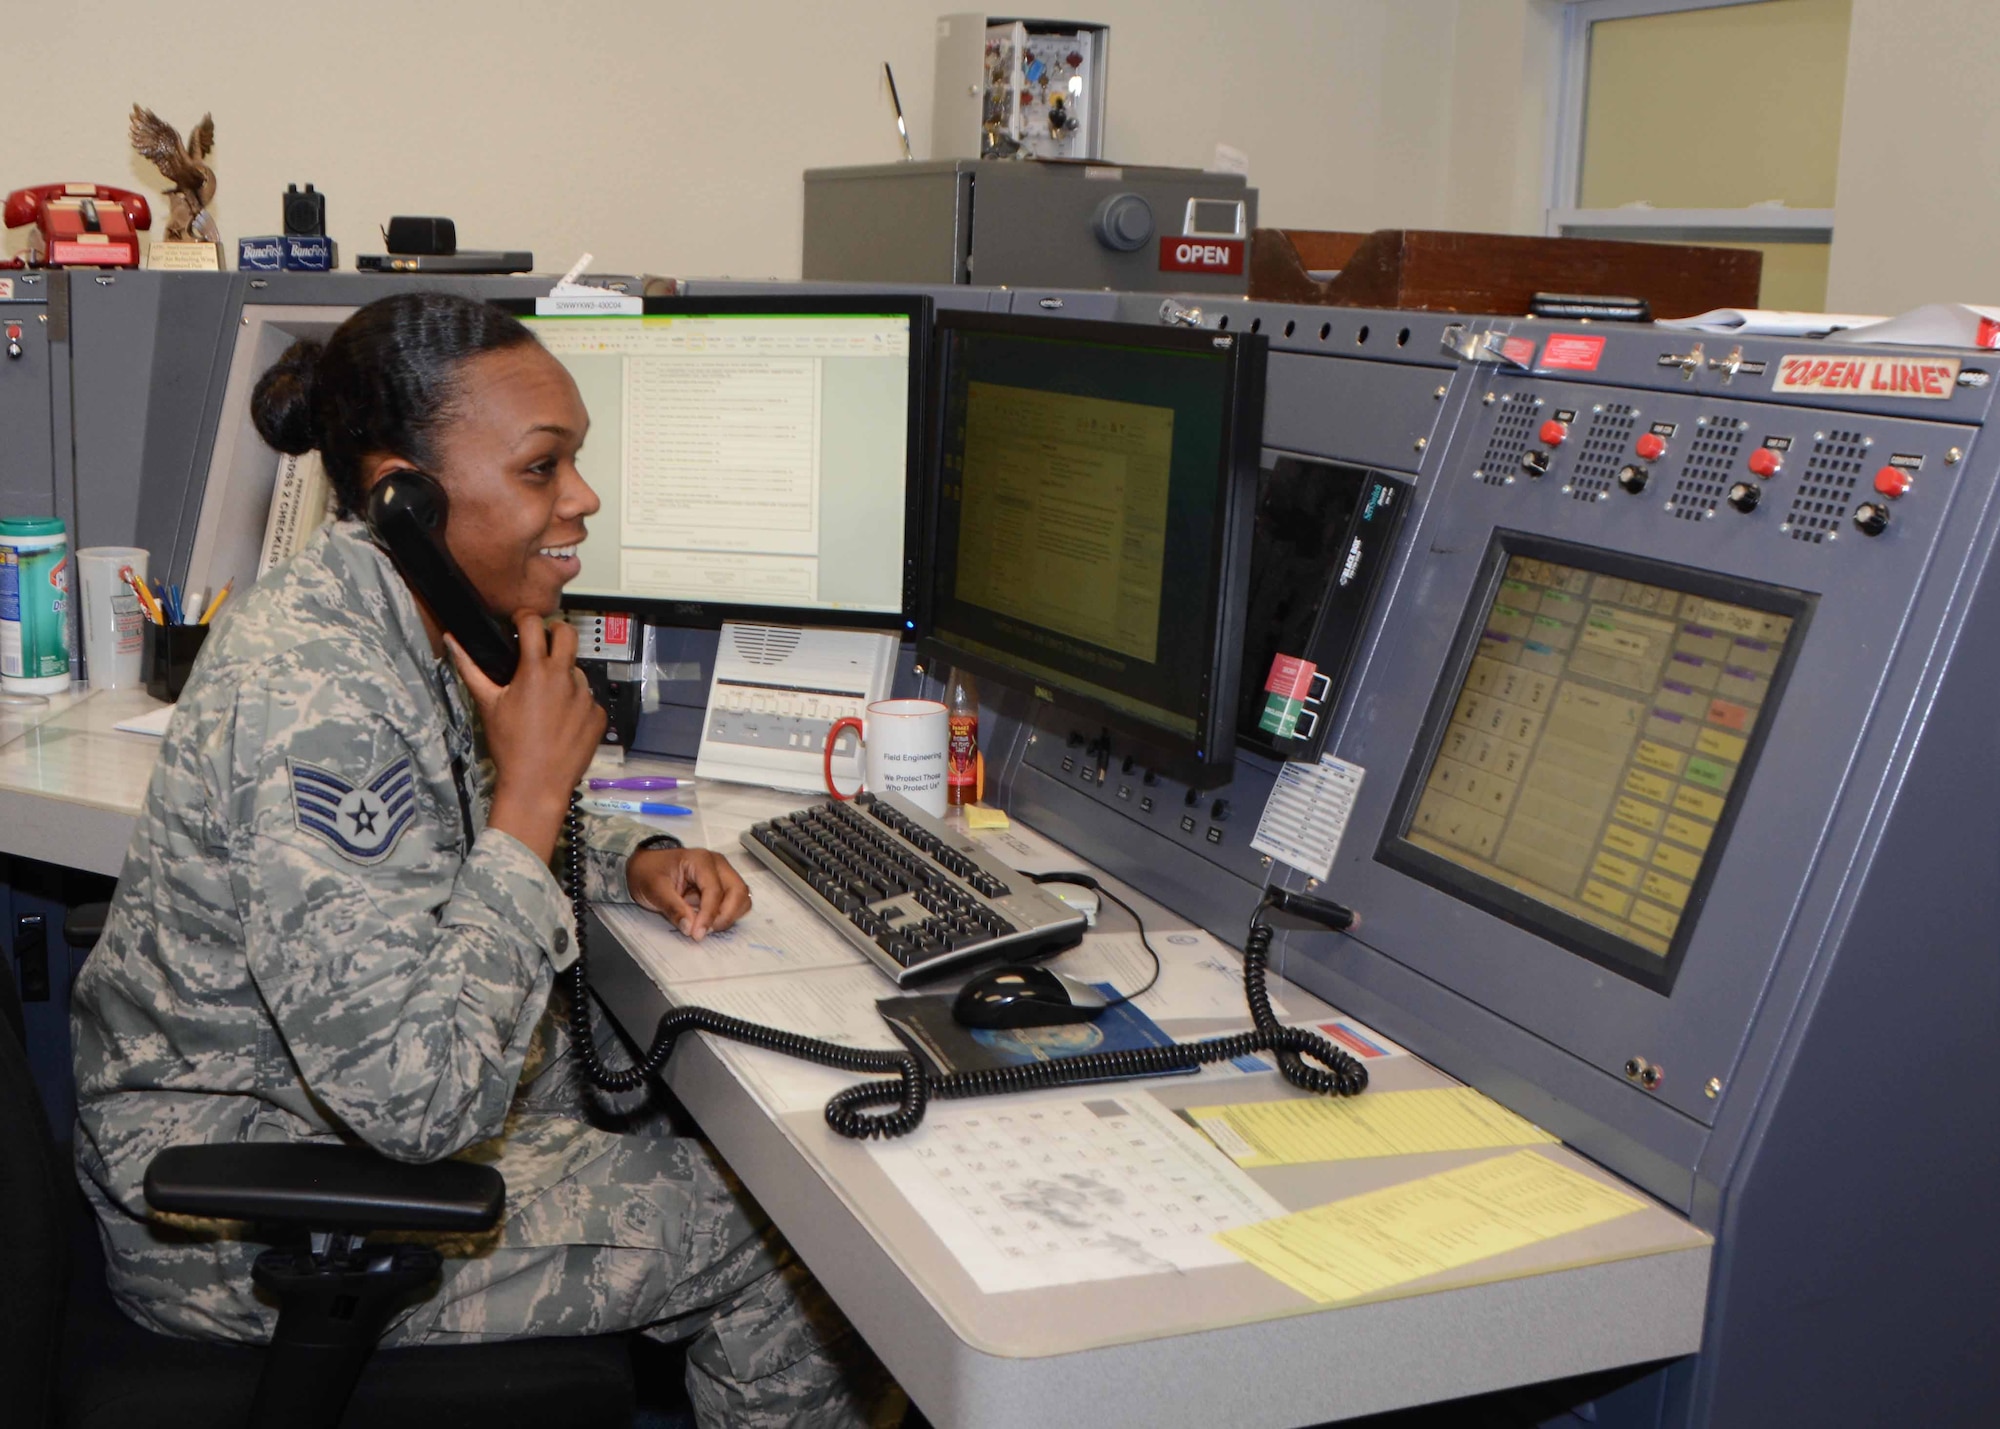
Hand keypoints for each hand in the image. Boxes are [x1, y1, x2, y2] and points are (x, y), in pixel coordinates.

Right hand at [449, 610, 605, 863]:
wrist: (536, 785)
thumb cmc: (509, 746)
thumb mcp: (487, 704)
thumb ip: (470, 668)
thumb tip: (452, 641)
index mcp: (536, 671)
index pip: (535, 623)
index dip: (525, 617)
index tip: (521, 623)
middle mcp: (566, 678)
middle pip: (568, 633)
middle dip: (555, 632)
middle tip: (542, 645)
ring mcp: (586, 696)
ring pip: (577, 670)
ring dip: (564, 676)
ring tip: (547, 699)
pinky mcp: (599, 715)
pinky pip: (588, 699)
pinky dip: (576, 704)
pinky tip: (561, 721)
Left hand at [627, 847, 751, 940]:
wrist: (646, 866)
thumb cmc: (648, 873)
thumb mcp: (654, 890)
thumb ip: (673, 908)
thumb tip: (690, 928)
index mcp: (701, 860)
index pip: (714, 890)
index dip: (708, 915)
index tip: (697, 934)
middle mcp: (718, 864)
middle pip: (738, 891)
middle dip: (725, 916)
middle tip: (705, 931)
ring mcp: (723, 873)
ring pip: (742, 897)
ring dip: (729, 916)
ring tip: (706, 926)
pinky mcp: (723, 884)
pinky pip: (736, 901)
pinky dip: (728, 914)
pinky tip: (708, 920)